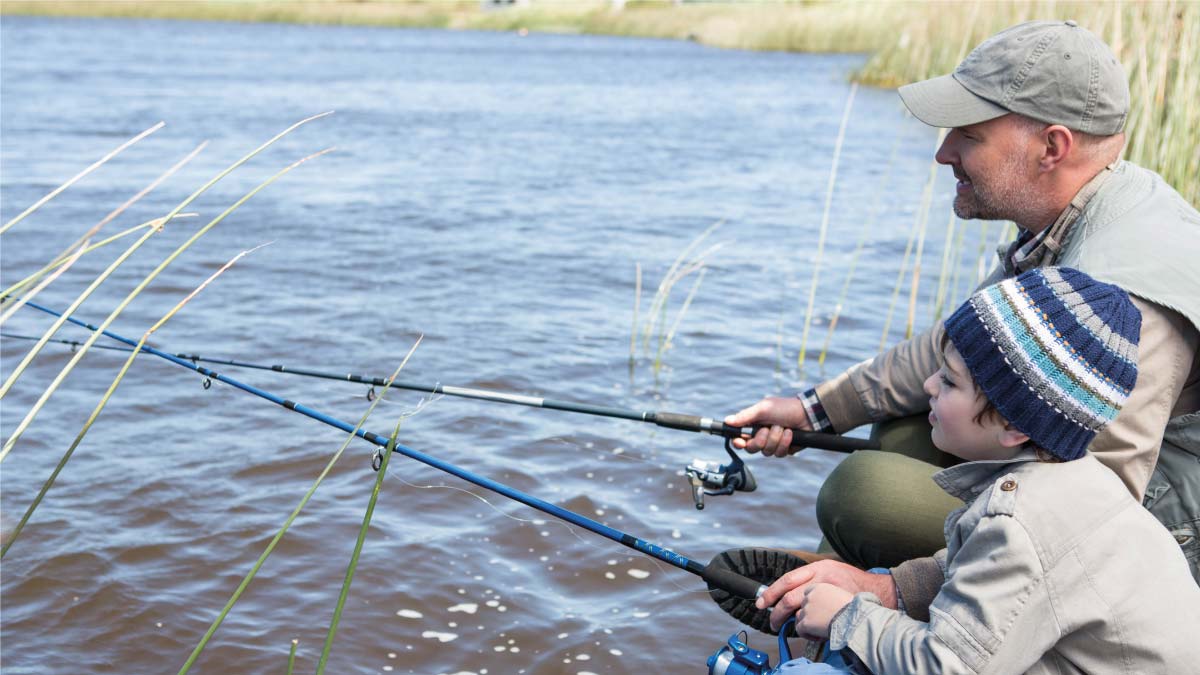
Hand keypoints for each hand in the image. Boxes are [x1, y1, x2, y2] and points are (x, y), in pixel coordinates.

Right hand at [723, 396, 812, 455]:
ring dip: (776, 439)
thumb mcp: (763, 409)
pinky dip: (785, 443)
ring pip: (766, 452)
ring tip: (783, 428)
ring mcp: (773, 444)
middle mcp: (762, 436)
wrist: (808, 414)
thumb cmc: (784, 408)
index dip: (738, 442)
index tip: (740, 441)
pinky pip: (779, 454)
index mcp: (754, 426)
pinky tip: (790, 434)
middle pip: (752, 449)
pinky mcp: (784, 449)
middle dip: (760, 440)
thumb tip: (727, 421)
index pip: (740, 439)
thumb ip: (745, 416)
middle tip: (767, 430)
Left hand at [754, 559, 897, 631]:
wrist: (881, 595)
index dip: (772, 591)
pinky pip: (809, 626)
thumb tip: (793, 593)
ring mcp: (825, 598)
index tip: (762, 602)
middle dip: (776, 611)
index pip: (788, 580)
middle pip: (788, 597)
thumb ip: (815, 581)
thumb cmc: (857, 587)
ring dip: (794, 623)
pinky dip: (807, 631)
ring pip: (799, 613)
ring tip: (790, 628)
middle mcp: (821, 581)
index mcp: (821, 569)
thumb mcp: (834, 574)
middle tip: (771, 621)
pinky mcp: (830, 613)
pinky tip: (814, 633)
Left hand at [795, 583, 852, 638]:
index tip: (820, 611)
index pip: (807, 593)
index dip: (812, 603)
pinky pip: (800, 630)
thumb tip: (829, 608)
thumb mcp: (842, 595)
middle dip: (808, 614)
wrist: (855, 618)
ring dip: (808, 625)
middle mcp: (810, 595)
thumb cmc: (856, 609)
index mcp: (820, 587)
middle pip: (802, 605)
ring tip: (821, 630)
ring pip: (799, 617)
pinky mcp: (806, 622)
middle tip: (821, 622)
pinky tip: (820, 636)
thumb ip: (830, 598)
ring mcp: (807, 609)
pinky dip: (808, 635)